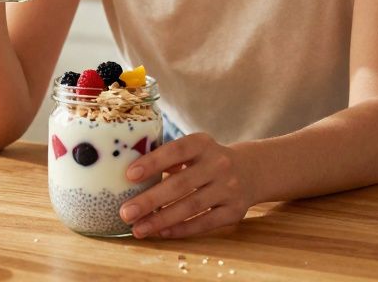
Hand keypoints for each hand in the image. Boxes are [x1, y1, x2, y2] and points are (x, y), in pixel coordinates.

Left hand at [119, 133, 256, 239]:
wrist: (252, 171)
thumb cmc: (208, 161)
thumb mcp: (194, 150)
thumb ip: (169, 159)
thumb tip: (128, 176)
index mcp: (203, 144)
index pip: (176, 151)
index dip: (153, 162)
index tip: (129, 175)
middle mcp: (218, 164)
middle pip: (180, 184)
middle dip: (150, 200)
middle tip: (125, 212)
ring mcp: (229, 188)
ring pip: (191, 207)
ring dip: (161, 220)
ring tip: (138, 229)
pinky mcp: (234, 211)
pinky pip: (205, 223)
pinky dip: (181, 229)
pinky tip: (161, 233)